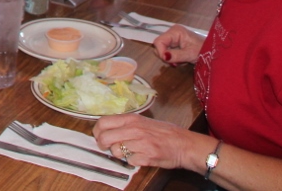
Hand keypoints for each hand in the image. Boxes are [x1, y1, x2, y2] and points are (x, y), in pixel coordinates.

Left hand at [93, 114, 209, 170]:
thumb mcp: (143, 122)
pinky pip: (129, 161)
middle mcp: (134, 129)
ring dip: (119, 154)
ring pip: (115, 151)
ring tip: (129, 152)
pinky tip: (140, 157)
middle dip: (103, 145)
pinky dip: (132, 161)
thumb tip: (106, 129)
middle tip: (108, 148)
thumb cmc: (164, 132)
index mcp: (131, 119)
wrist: (184, 144)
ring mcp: (140, 143)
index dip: (97, 131)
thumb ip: (126, 124)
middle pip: (104, 138)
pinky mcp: (146, 157)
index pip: (103, 122)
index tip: (99, 136)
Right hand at [153, 24, 203, 64]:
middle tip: (176, 63)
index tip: (168, 61)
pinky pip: (168, 51)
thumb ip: (176, 55)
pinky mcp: (176, 43)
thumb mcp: (190, 54)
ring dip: (170, 58)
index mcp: (175, 31)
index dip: (160, 52)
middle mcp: (172, 33)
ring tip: (181, 61)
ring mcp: (174, 38)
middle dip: (166, 56)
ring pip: (163, 50)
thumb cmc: (204, 50)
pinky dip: (173, 57)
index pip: (159, 41)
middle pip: (160, 46)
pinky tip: (181, 59)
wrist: (214, 52)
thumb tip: (163, 57)